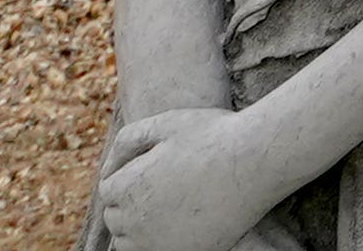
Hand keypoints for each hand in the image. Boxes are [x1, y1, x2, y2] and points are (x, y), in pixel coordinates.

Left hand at [87, 106, 287, 250]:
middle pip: (116, 219)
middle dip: (129, 203)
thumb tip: (108, 166)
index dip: (126, 176)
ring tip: (167, 206)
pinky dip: (160, 242)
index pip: (108, 190)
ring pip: (129, 243)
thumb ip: (128, 141)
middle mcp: (136, 221)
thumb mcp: (165, 123)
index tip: (150, 167)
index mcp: (127, 187)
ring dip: (138, 228)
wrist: (254, 163)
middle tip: (161, 184)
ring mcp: (159, 243)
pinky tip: (182, 222)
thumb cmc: (211, 137)